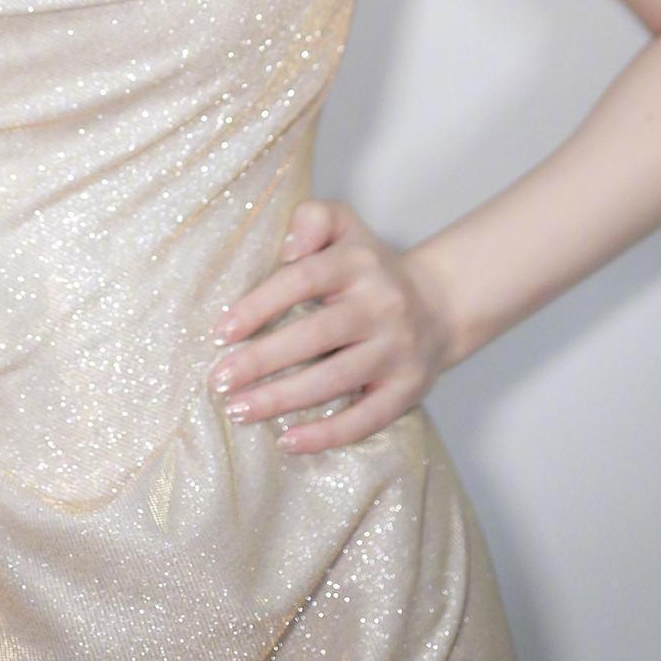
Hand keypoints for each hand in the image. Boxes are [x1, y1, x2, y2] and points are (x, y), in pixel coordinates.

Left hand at [205, 198, 455, 454]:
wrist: (441, 304)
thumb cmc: (371, 268)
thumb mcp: (345, 226)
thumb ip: (314, 218)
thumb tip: (288, 248)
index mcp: (357, 263)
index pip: (302, 280)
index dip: (259, 305)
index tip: (221, 332)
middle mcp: (381, 305)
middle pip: (314, 336)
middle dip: (261, 361)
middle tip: (219, 379)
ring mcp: (396, 351)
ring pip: (334, 380)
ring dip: (282, 399)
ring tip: (238, 410)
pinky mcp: (407, 390)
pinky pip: (365, 419)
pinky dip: (326, 435)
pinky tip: (288, 441)